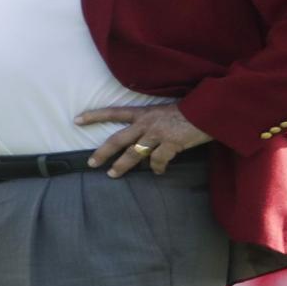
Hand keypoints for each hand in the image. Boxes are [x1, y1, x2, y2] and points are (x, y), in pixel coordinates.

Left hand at [75, 103, 211, 177]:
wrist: (209, 111)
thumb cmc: (189, 111)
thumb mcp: (165, 112)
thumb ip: (152, 123)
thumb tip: (144, 139)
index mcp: (144, 112)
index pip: (115, 112)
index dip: (95, 116)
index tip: (77, 119)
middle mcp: (147, 123)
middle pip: (118, 139)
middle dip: (102, 152)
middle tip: (91, 163)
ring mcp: (158, 134)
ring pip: (133, 154)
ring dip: (121, 166)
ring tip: (113, 174)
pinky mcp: (170, 144)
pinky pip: (158, 162)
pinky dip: (157, 168)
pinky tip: (159, 172)